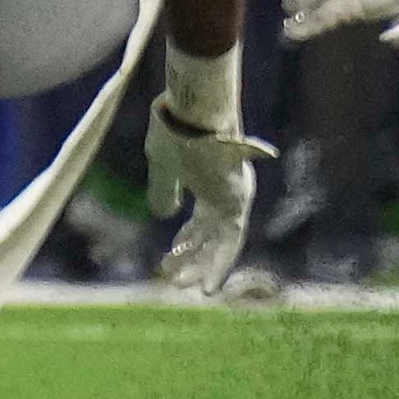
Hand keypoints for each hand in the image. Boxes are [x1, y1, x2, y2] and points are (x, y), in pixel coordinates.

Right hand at [146, 98, 273, 292]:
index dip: (188, 240)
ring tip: (188, 288)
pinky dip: (218, 264)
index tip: (173, 255)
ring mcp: (235, 196)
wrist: (188, 110)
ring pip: (224, 243)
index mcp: (210, 182)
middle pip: (215, 235)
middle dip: (197, 260)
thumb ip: (165, 191)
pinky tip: (207, 286)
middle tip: (178, 281)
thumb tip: (164, 213)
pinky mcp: (237, 202)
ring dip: (205, 267)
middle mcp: (228, 192)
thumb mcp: (162, 166)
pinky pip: (230, 242)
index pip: (203, 220)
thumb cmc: (174, 130)